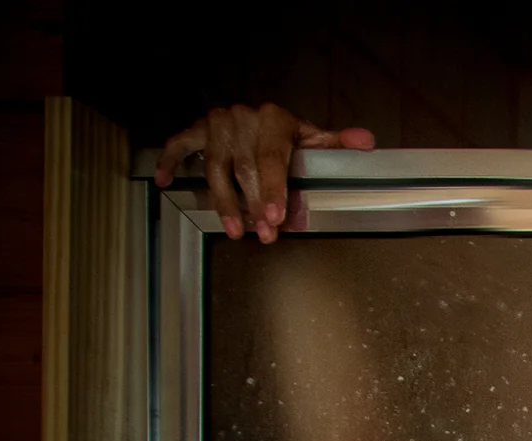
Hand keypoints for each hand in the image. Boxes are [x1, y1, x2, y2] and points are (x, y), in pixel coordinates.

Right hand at [155, 105, 374, 242]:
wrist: (260, 118)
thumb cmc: (287, 136)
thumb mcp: (313, 140)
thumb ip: (336, 144)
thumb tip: (366, 142)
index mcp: (274, 119)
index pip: (272, 159)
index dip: (273, 189)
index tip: (274, 215)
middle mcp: (242, 118)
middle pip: (245, 168)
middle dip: (253, 204)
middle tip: (262, 233)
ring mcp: (216, 123)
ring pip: (215, 166)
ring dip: (223, 201)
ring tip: (234, 229)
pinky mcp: (196, 129)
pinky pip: (179, 144)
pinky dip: (169, 161)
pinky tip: (165, 180)